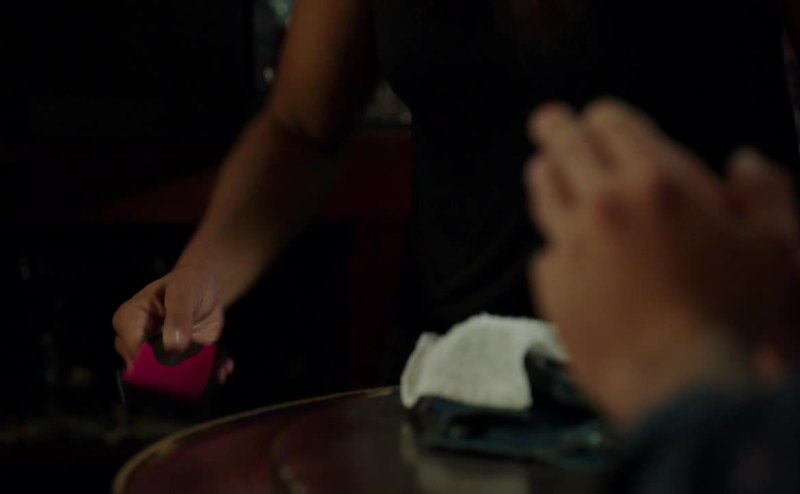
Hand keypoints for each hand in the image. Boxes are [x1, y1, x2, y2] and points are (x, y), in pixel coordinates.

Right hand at [112, 263, 234, 382]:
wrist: (205, 286)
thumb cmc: (188, 283)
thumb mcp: (183, 292)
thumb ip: (178, 317)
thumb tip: (173, 346)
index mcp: (129, 320)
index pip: (132, 349)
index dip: (151, 361)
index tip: (178, 363)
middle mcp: (138, 341)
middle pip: (146, 369)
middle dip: (174, 376)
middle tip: (200, 372)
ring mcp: (157, 353)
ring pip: (168, 376)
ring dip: (193, 379)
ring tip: (219, 371)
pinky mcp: (177, 360)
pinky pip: (187, 374)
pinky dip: (206, 375)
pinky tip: (223, 368)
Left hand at [524, 98, 798, 427]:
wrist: (678, 380)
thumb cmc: (731, 313)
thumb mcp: (774, 246)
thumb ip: (764, 193)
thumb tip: (745, 161)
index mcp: (655, 181)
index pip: (613, 125)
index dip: (603, 117)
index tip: (598, 118)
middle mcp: (603, 203)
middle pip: (565, 147)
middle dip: (556, 128)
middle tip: (548, 120)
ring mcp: (570, 242)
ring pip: (544, 192)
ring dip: (544, 174)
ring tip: (541, 167)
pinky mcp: (550, 281)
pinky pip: (546, 249)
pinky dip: (555, 242)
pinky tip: (564, 248)